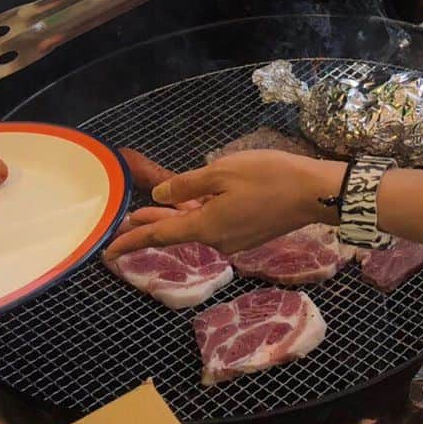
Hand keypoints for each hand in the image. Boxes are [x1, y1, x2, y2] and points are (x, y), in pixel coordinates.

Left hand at [102, 150, 346, 258]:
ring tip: (156, 208)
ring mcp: (236, 239)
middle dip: (151, 225)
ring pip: (199, 226)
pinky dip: (202, 214)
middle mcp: (217, 240)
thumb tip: (160, 197)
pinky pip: (217, 224)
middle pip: (178, 232)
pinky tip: (199, 202)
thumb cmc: (269, 176)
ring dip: (178, 217)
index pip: (159, 236)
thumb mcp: (223, 171)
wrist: (315, 192)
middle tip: (126, 220)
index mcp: (206, 226)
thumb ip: (187, 184)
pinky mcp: (251, 233)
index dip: (131, 242)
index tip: (107, 252)